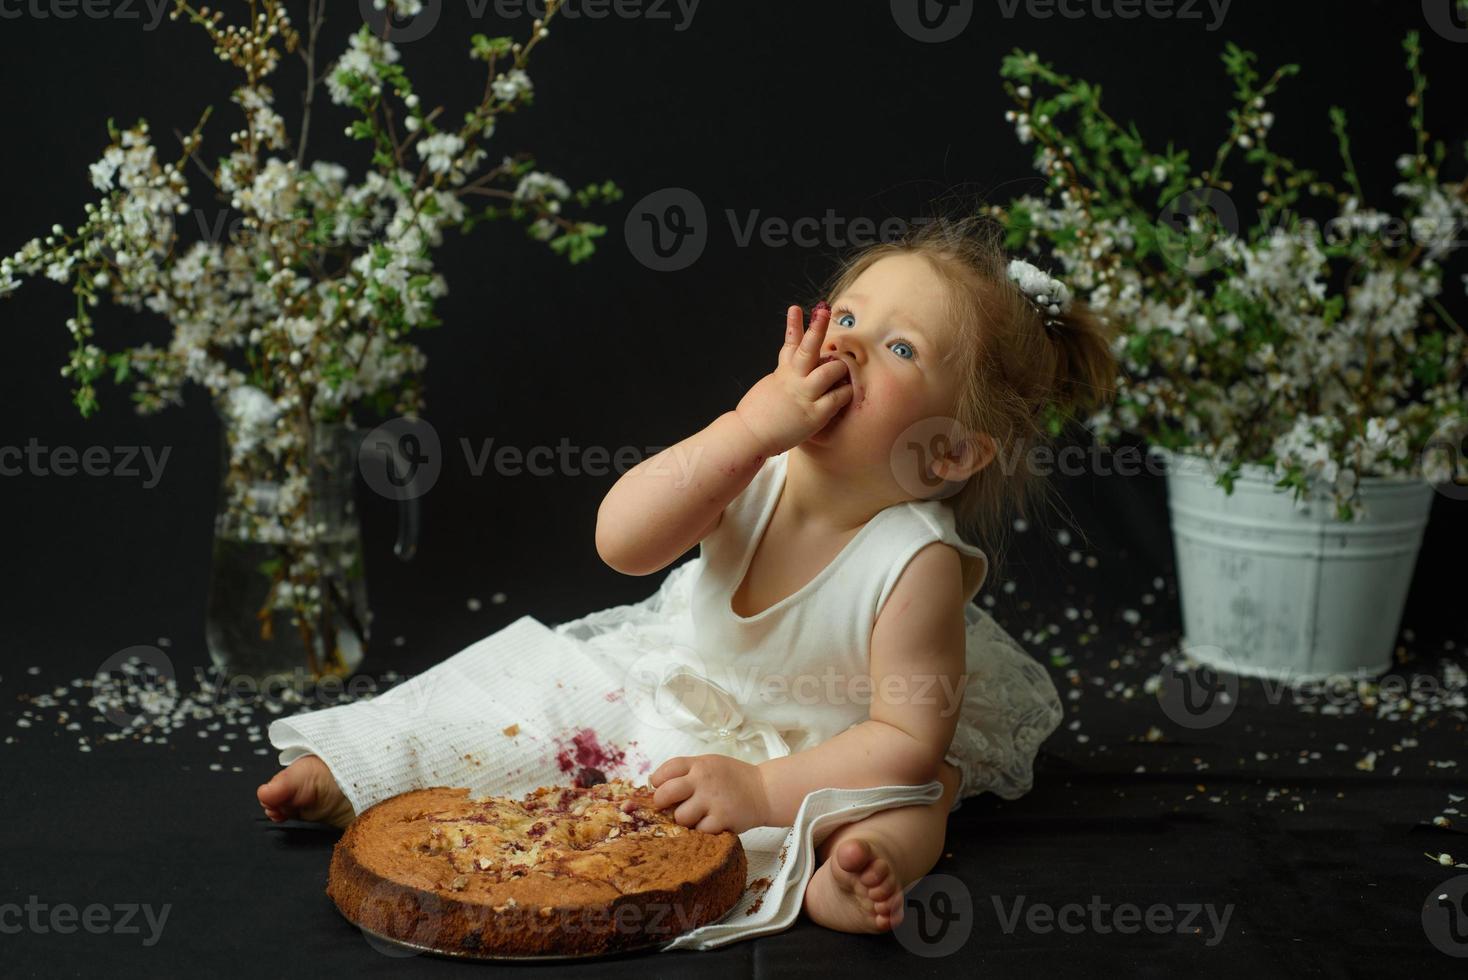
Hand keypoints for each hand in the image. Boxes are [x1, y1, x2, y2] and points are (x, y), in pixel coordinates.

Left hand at [649, 754, 770, 834]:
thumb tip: (655, 786)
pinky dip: (701, 830)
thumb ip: (686, 773)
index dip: (657, 782)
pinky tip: (710, 823)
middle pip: (665, 793)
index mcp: (699, 764)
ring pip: (680, 817)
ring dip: (684, 820)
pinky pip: (698, 831)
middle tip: (668, 808)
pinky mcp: (722, 819)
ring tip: (696, 816)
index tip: (660, 789)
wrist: (764, 791)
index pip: (665, 771)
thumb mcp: (709, 765)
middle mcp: (703, 780)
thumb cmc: (732, 779)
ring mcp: (712, 800)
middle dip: (661, 803)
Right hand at [733, 303, 853, 455]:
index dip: (794, 324)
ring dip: (839, 368)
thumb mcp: (769, 390)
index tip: (795, 308)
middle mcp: (794, 379)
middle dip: (817, 327)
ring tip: (841, 371)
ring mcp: (805, 395)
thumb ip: (783, 379)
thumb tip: (792, 374)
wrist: (748, 435)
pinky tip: (846, 392)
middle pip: (808, 347)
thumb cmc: (757, 418)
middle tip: (824, 311)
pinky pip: (838, 397)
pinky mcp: (815, 414)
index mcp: (782, 373)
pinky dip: (845, 393)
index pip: (790, 343)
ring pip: (830, 370)